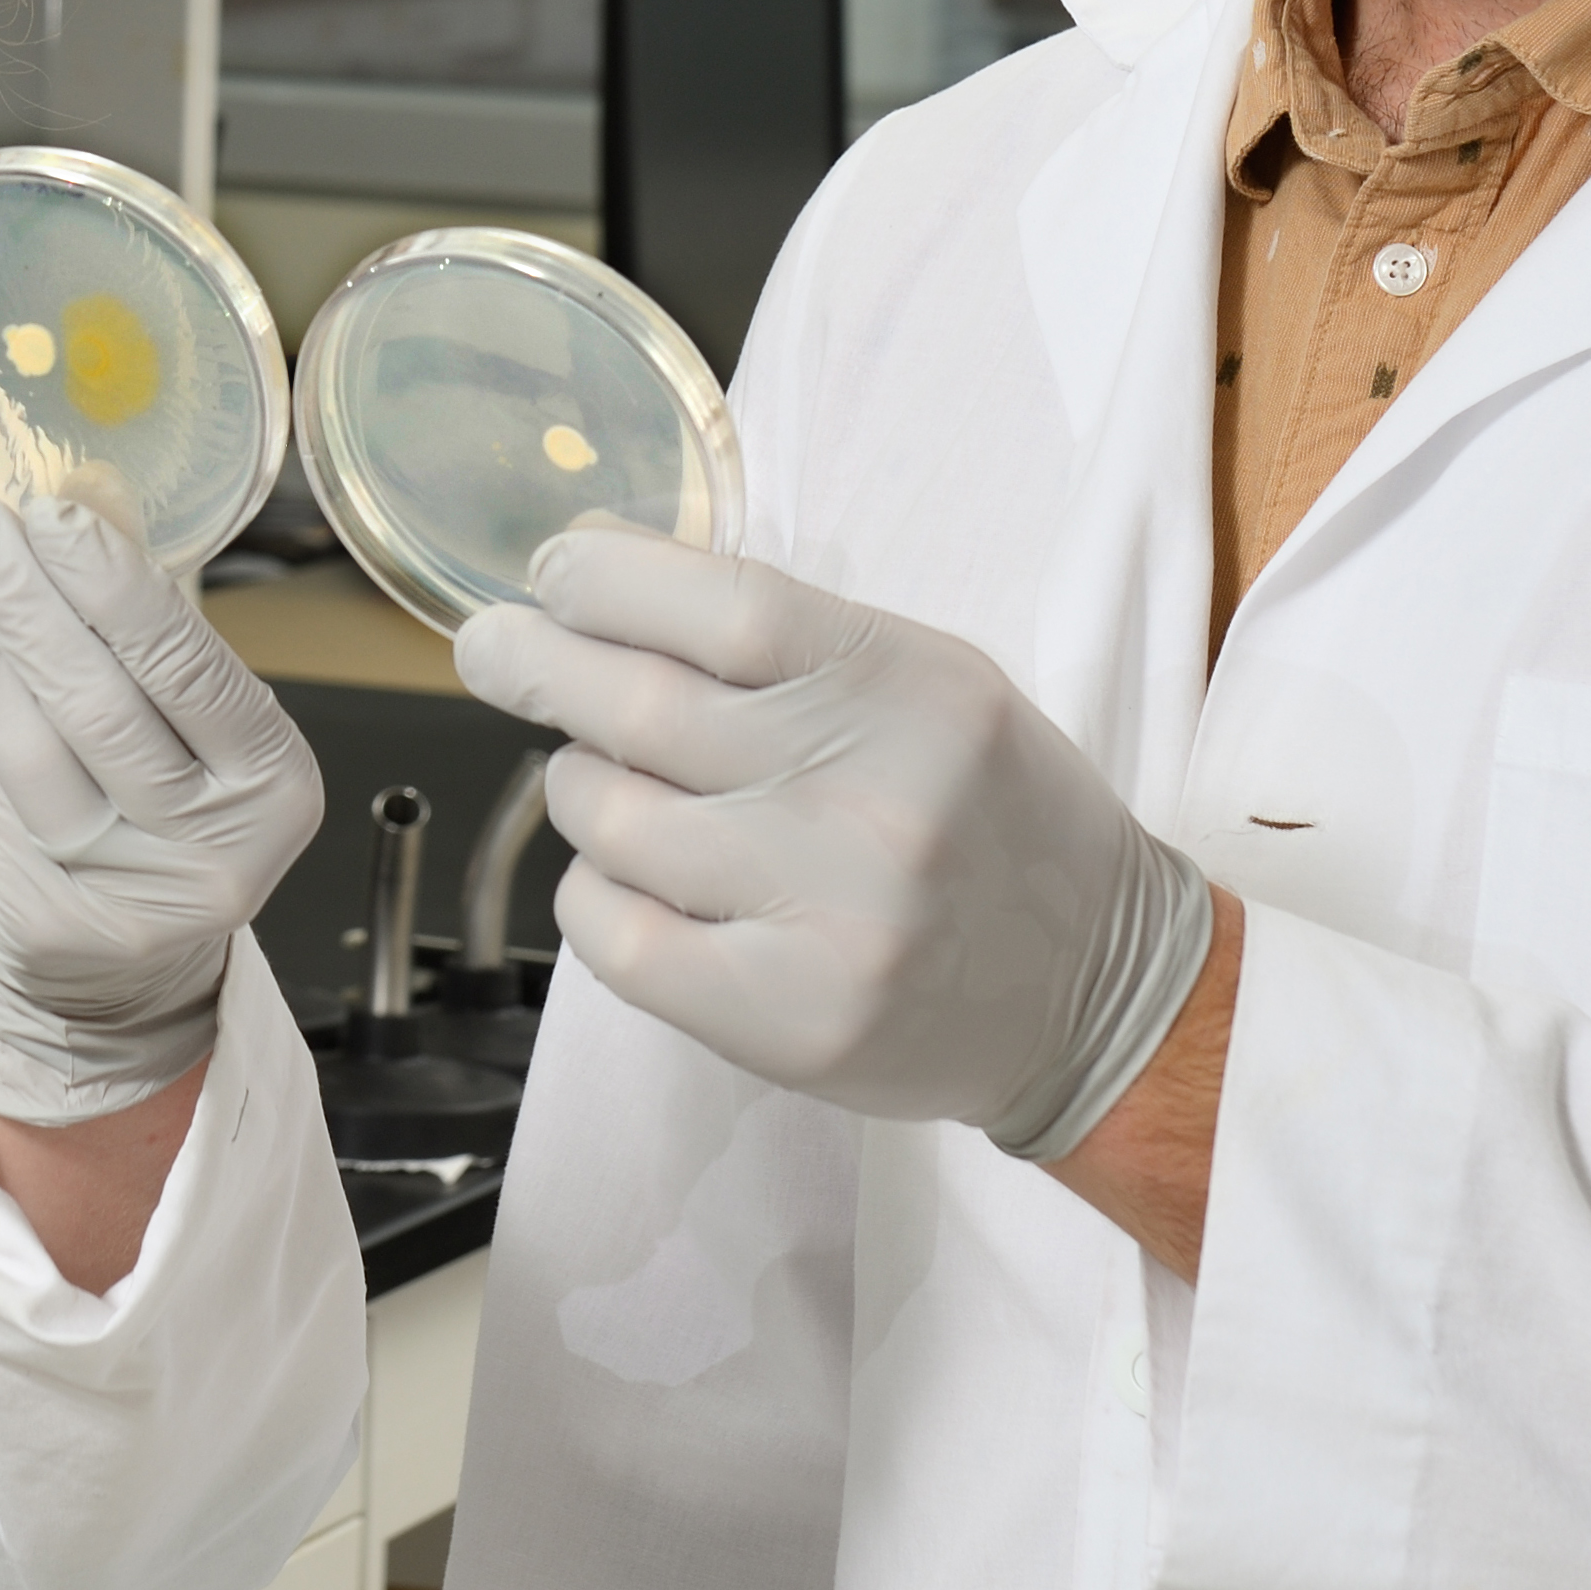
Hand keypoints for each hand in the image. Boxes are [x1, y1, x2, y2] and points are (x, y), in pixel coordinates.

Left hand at [0, 494, 323, 1123]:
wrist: (124, 972)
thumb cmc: (161, 813)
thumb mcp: (190, 729)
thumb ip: (149, 631)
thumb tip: (87, 503)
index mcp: (272, 780)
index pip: (191, 670)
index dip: (115, 587)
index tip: (54, 513)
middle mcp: (216, 845)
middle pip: (105, 704)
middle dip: (32, 598)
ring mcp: (129, 890)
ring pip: (37, 743)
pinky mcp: (51, 914)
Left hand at [454, 531, 1214, 1161]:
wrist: (1097, 992)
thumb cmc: (989, 818)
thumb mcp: (927, 685)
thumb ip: (789, 642)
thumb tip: (606, 581)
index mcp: (907, 686)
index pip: (722, 603)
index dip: (607, 579)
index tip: (551, 570)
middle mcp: (867, 796)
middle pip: (637, 707)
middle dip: (533, 663)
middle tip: (493, 648)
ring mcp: (826, 916)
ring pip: (610, 819)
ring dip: (578, 786)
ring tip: (604, 781)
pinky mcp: (786, 1018)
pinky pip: (617, 936)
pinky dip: (590, 893)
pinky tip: (621, 876)